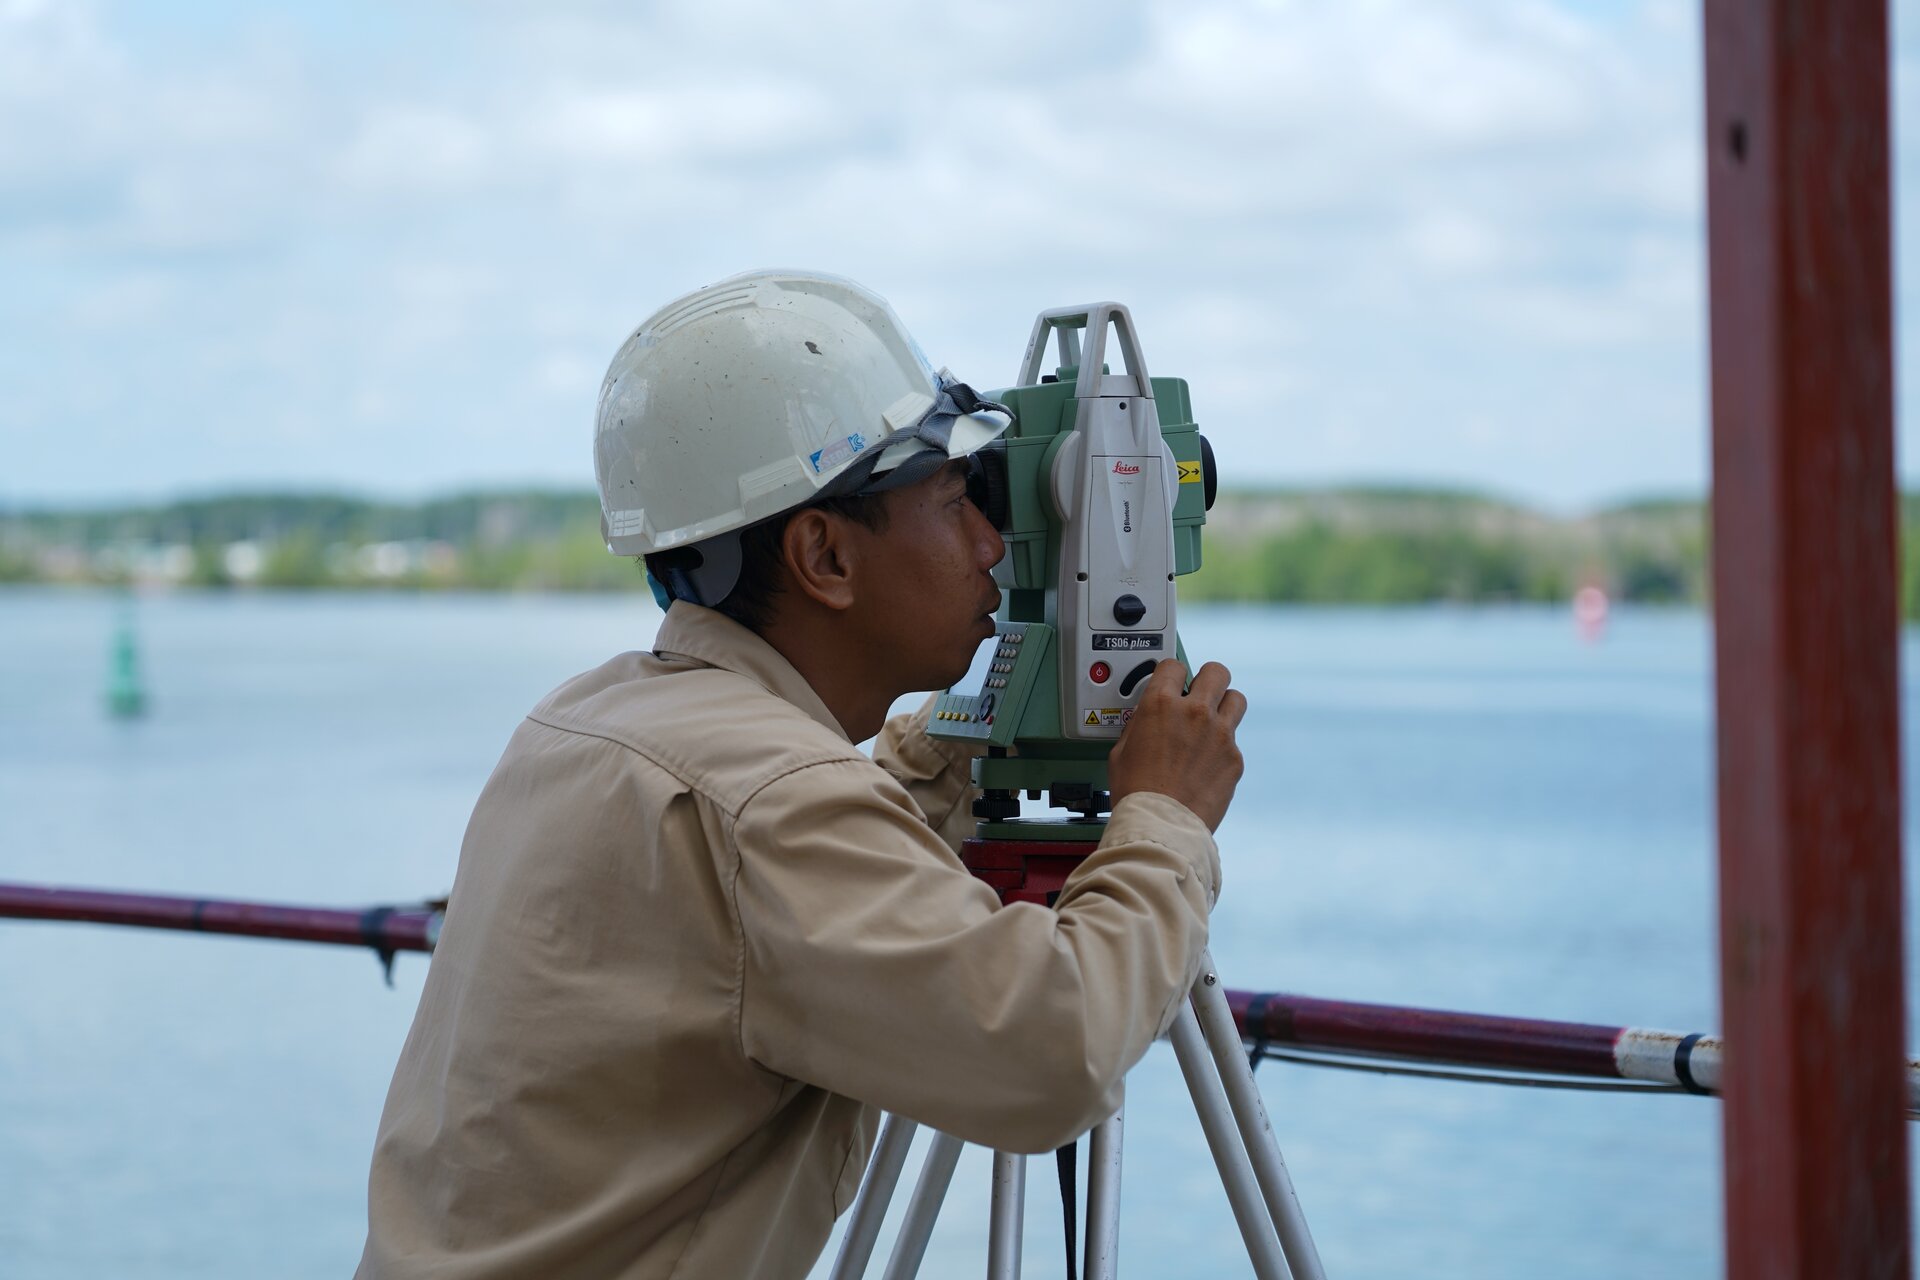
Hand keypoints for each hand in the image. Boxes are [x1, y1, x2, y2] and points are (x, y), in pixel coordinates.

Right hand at [1107, 660, 1246, 831]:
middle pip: (1216, 672)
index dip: (1171, 673)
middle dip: (1207, 679)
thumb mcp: (1121, 750)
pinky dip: (1223, 748)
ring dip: (1224, 705)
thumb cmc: (1136, 793)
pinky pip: (1234, 742)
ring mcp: (1220, 735)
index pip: (1173, 665)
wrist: (1161, 825)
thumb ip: (1139, 725)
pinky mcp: (1235, 759)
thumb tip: (1146, 719)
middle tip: (1199, 692)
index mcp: (1160, 705)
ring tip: (1213, 720)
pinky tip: (1208, 764)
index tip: (1171, 682)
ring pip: (1236, 699)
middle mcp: (1195, 712)